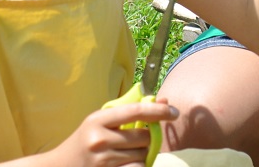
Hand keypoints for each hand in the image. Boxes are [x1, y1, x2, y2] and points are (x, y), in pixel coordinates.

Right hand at [45, 99, 176, 166]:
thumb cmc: (84, 141)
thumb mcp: (100, 121)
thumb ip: (130, 111)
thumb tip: (164, 99)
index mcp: (97, 120)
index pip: (136, 111)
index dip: (159, 110)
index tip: (174, 112)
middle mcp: (99, 140)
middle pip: (144, 137)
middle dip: (148, 138)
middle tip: (138, 140)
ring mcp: (102, 161)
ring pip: (142, 156)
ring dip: (143, 154)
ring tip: (129, 153)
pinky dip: (137, 166)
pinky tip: (127, 163)